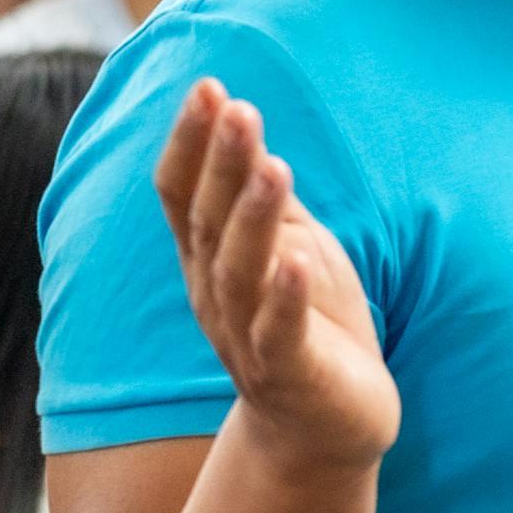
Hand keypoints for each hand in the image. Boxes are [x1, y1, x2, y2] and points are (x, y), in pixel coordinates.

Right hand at [153, 82, 397, 469]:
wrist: (327, 426)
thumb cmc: (309, 326)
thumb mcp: (290, 248)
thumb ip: (268, 198)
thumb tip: (244, 121)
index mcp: (211, 260)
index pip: (186, 193)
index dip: (192, 142)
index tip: (208, 86)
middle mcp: (215, 293)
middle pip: (210, 221)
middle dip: (221, 163)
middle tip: (235, 106)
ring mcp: (247, 335)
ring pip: (241, 271)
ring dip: (254, 217)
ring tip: (272, 164)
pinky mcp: (289, 372)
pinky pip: (280, 332)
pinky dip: (286, 296)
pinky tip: (297, 261)